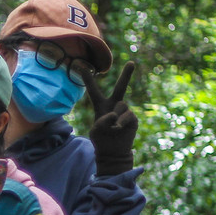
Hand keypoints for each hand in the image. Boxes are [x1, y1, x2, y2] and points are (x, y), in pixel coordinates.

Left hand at [83, 61, 139, 176]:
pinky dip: (121, 123)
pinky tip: (119, 130)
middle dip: (127, 75)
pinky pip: (127, 115)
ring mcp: (125, 111)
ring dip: (115, 117)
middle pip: (121, 88)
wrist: (114, 151)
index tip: (82, 66)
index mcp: (101, 106)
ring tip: (113, 128)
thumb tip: (115, 115)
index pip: (94, 91)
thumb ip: (102, 121)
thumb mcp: (95, 131)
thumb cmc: (101, 140)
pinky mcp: (133, 118)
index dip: (88, 79)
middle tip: (132, 62)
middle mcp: (114, 106)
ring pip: (121, 106)